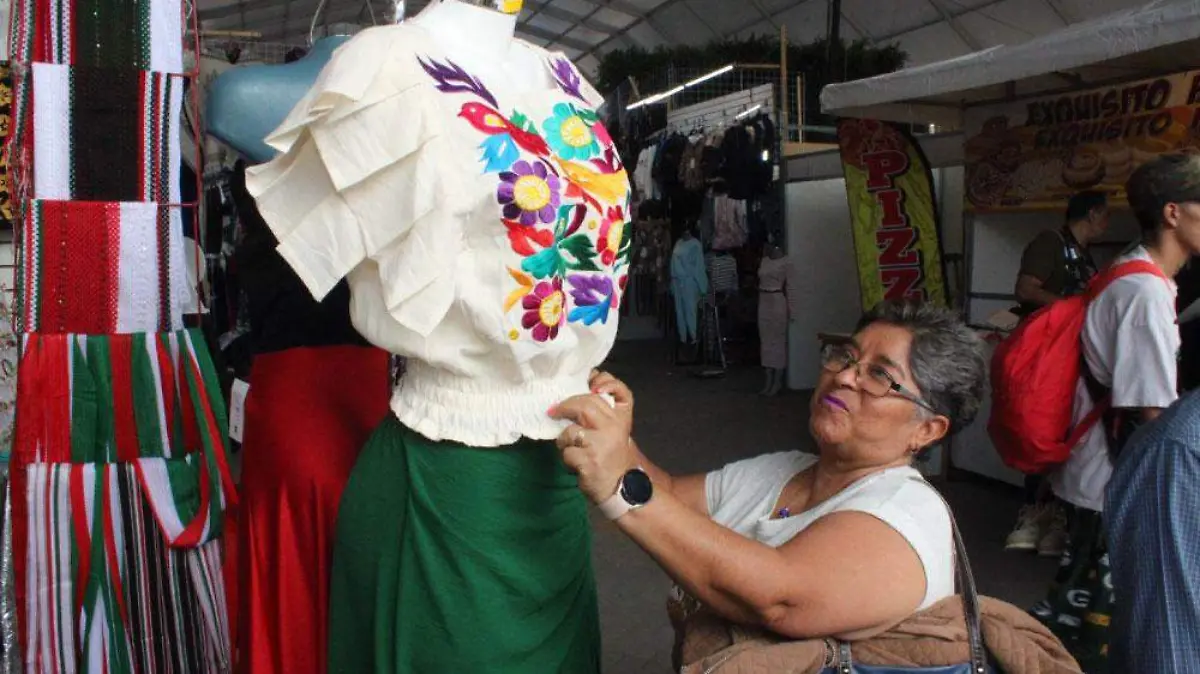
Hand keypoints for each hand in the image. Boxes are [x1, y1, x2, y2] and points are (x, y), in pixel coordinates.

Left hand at [549, 372, 636, 503]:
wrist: (621, 486)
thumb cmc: (611, 453)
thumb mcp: (614, 428)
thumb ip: (603, 407)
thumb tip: (588, 378)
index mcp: (622, 418)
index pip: (620, 391)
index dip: (607, 382)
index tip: (592, 384)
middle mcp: (614, 428)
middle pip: (586, 405)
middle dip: (565, 407)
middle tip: (553, 412)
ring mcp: (602, 444)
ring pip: (571, 431)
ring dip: (564, 439)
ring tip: (570, 447)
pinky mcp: (589, 461)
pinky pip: (567, 452)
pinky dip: (566, 458)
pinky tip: (575, 463)